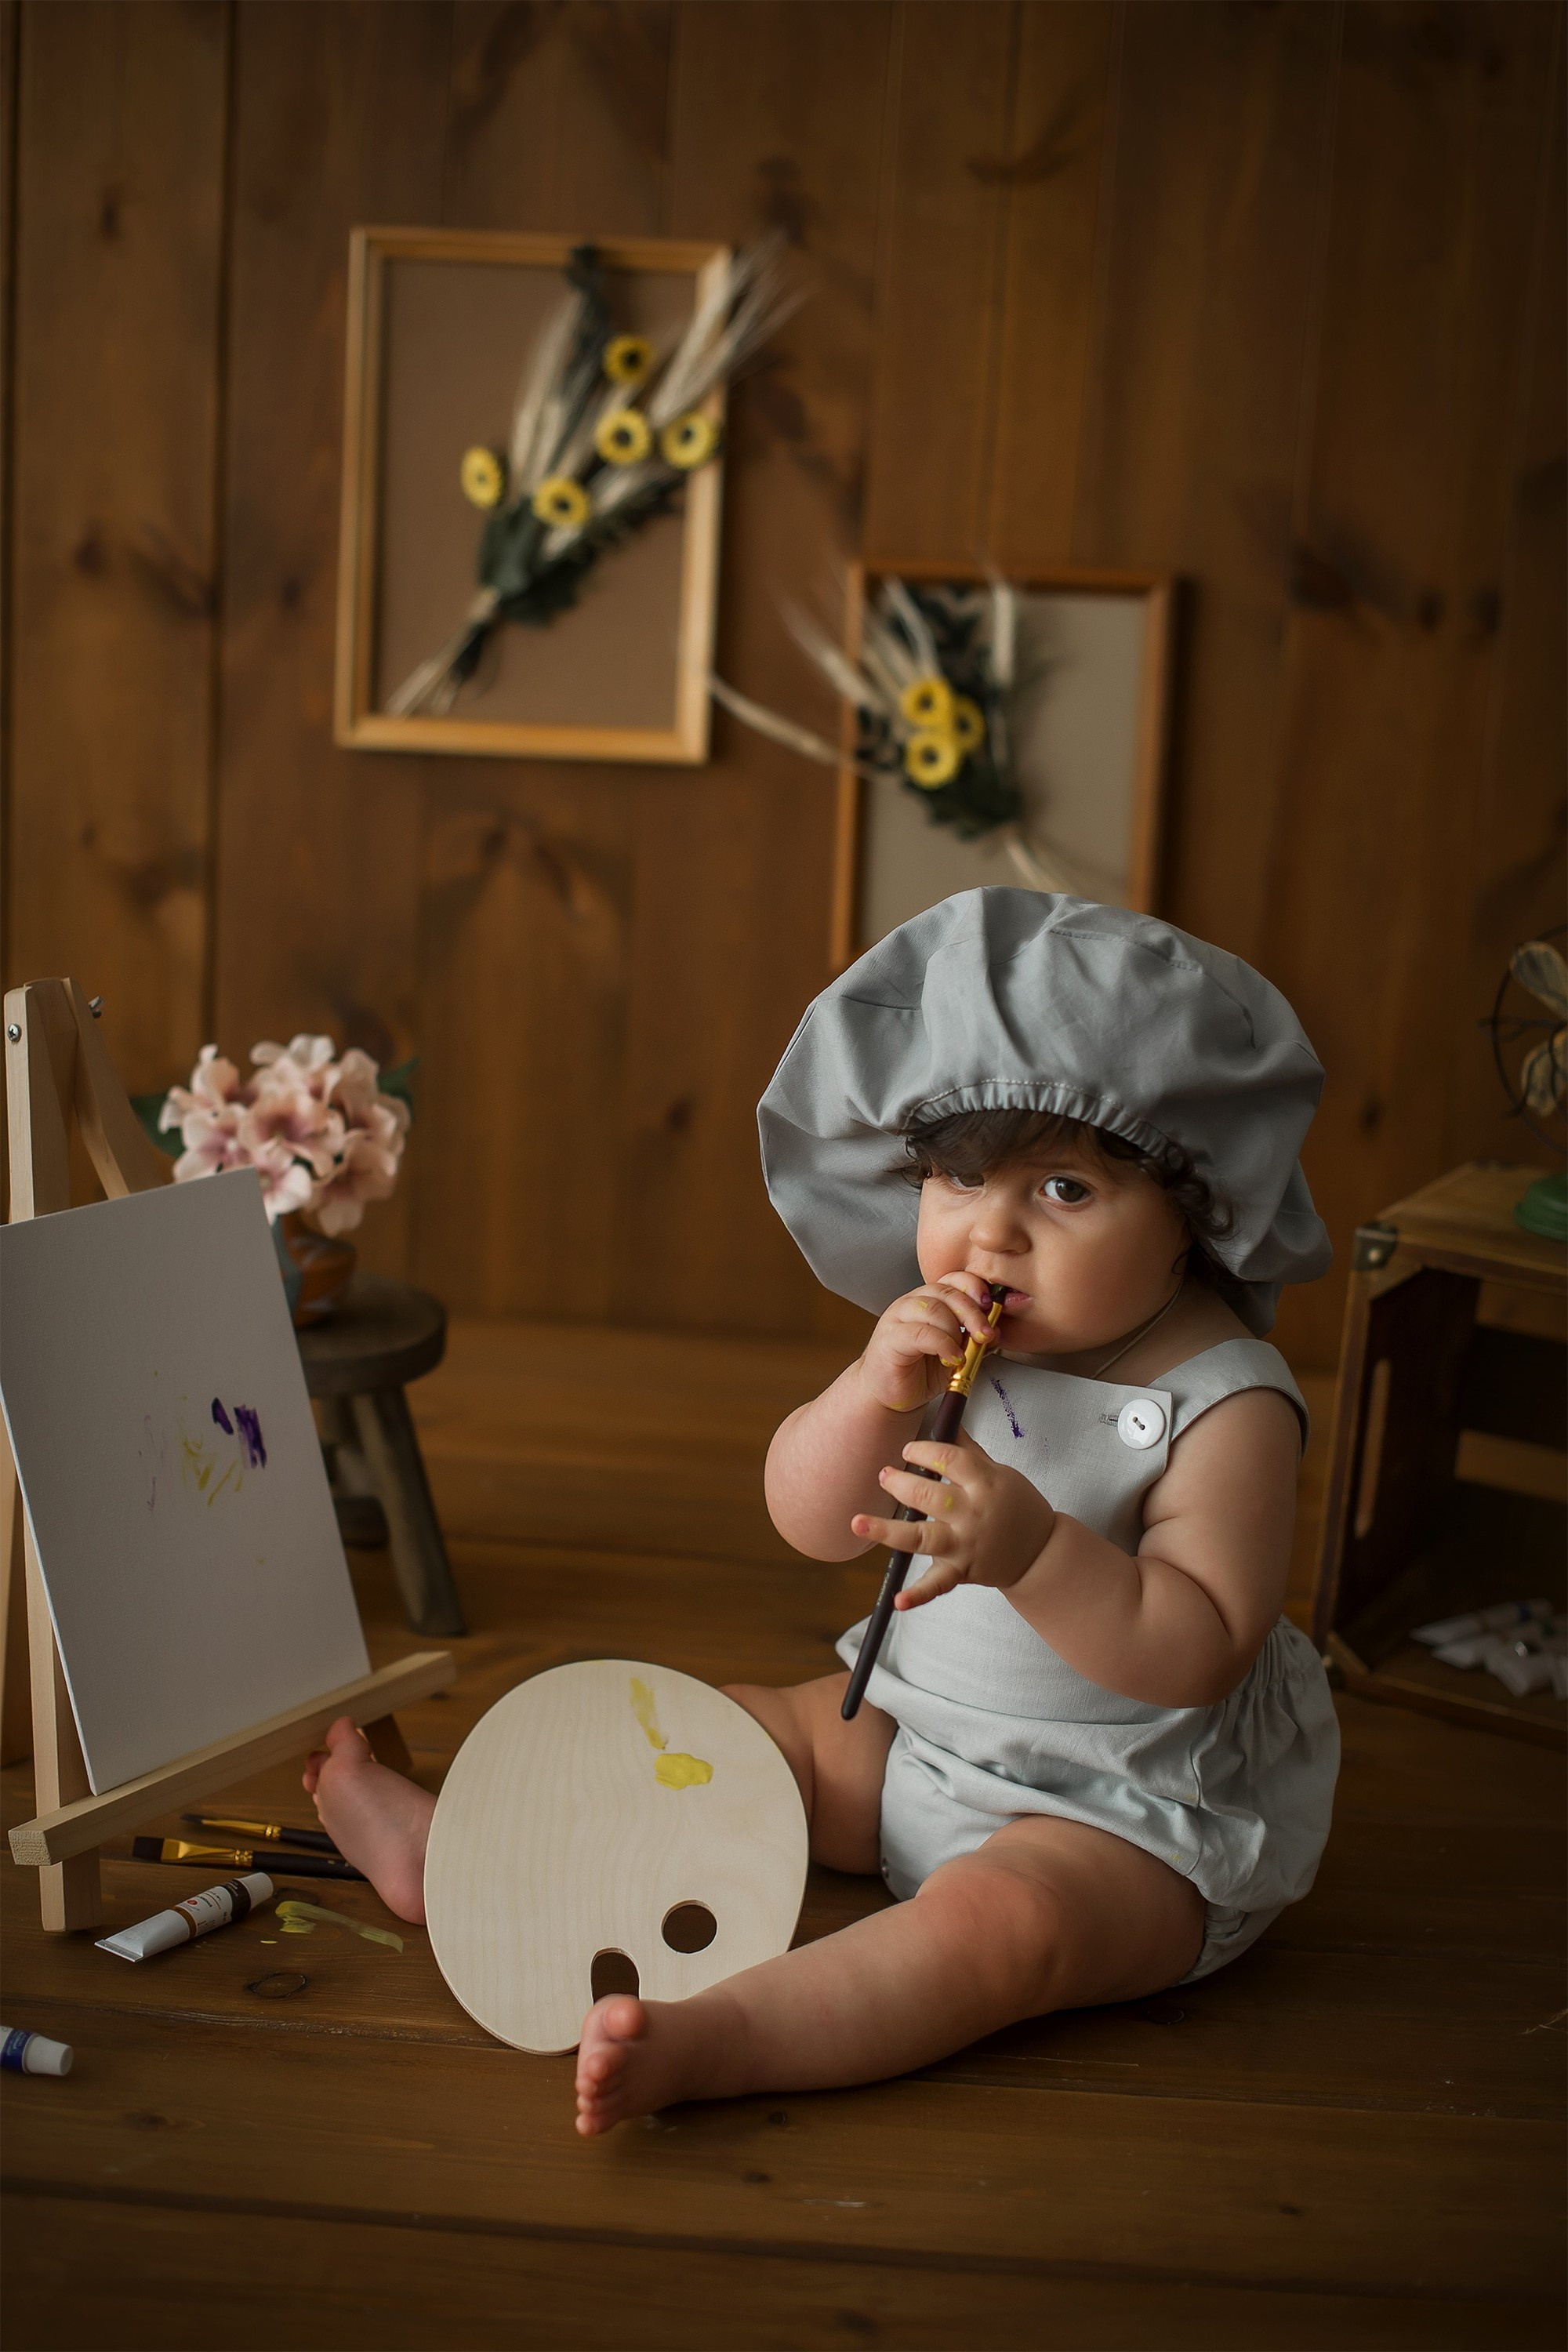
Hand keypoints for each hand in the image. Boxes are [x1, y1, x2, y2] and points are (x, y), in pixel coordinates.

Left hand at [850, 1431, 1055, 1606]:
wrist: (1041, 1552)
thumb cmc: (1018, 1506)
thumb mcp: (1000, 1472)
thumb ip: (969, 1451)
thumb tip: (946, 1422)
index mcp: (985, 1483)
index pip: (948, 1459)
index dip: (924, 1451)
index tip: (909, 1450)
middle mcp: (972, 1514)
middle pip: (928, 1496)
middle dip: (900, 1483)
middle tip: (884, 1475)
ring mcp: (965, 1545)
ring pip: (921, 1537)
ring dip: (886, 1532)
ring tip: (857, 1522)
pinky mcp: (962, 1571)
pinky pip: (937, 1585)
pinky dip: (918, 1596)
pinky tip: (898, 1601)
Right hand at [856, 1273, 1004, 1415]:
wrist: (890, 1395)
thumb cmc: (919, 1371)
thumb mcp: (956, 1353)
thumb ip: (974, 1340)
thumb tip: (996, 1331)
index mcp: (929, 1300)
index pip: (953, 1280)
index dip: (974, 1288)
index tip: (991, 1306)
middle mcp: (912, 1303)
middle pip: (946, 1292)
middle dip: (973, 1312)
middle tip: (986, 1333)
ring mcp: (898, 1318)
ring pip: (933, 1309)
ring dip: (957, 1330)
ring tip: (965, 1352)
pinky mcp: (890, 1338)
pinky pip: (921, 1334)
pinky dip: (944, 1345)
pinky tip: (953, 1357)